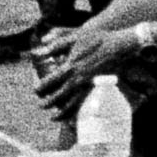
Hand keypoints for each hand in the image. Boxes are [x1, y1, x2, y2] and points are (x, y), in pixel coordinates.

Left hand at [27, 22, 142, 109]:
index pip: (49, 83)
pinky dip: (77, 111)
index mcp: (69, 67)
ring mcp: (89, 85)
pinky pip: (86, 103)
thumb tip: (36, 52)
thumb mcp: (74, 38)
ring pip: (71, 104)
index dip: (40, 89)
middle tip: (42, 105)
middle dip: (48, 103)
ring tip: (54, 117)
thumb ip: (54, 46)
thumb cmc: (97, 39)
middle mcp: (78, 79)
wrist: (121, 46)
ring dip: (61, 113)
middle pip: (58, 96)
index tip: (36, 91)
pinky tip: (73, 115)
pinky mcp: (99, 88)